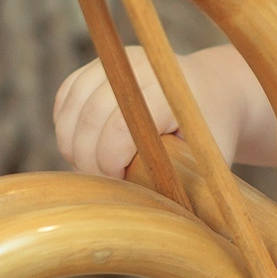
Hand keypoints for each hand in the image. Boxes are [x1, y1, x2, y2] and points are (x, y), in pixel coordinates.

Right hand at [53, 47, 251, 178]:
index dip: (109, 163)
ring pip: (71, 107)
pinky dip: (66, 126)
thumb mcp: (208, 160)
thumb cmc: (211, 134)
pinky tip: (84, 146)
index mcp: (168, 89)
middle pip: (90, 117)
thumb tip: (146, 216)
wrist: (212, 92)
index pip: (119, 127)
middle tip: (105, 182)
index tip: (120, 183)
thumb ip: (179, 182)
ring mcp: (115, 61)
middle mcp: (139, 66)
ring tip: (94, 168)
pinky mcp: (98, 65)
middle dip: (88, 159)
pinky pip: (65, 97)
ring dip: (72, 145)